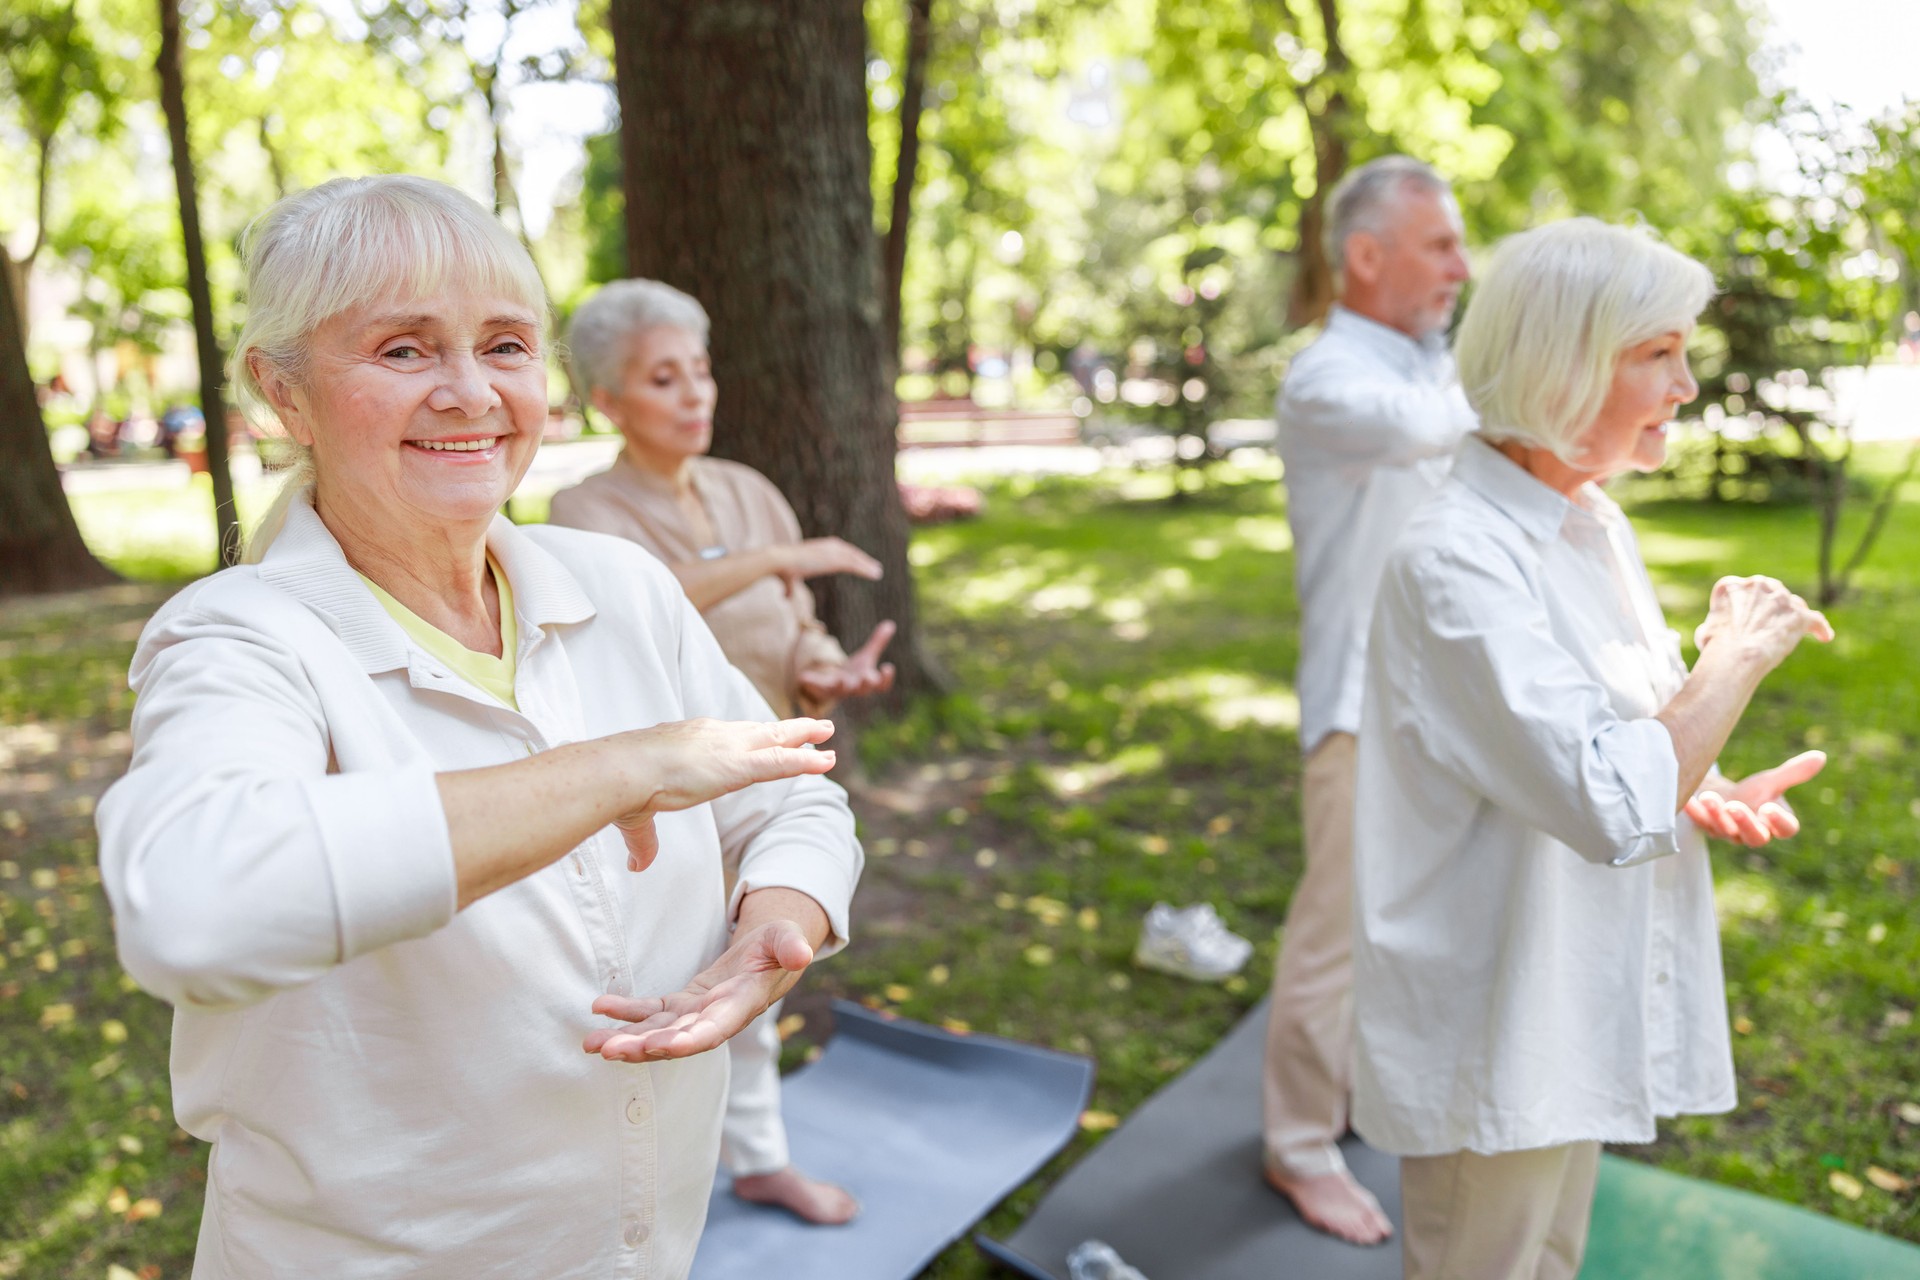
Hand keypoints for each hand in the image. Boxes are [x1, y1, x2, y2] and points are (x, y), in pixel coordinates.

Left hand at [583, 917, 816, 1061]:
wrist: (771, 955)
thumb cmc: (781, 945)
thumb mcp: (788, 940)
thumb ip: (791, 947)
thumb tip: (802, 953)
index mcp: (742, 1005)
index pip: (715, 1030)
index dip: (689, 1041)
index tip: (660, 1046)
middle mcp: (717, 1018)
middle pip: (677, 1039)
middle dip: (643, 1047)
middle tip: (608, 1050)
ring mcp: (699, 1014)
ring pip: (659, 1032)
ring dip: (626, 1039)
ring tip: (592, 1043)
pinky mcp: (685, 1005)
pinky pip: (652, 1012)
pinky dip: (627, 1012)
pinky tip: (601, 1008)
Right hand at [609, 717, 835, 869]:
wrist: (623, 772)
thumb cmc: (623, 787)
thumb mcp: (636, 815)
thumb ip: (644, 842)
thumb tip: (637, 864)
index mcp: (690, 741)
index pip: (730, 738)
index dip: (751, 738)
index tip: (768, 737)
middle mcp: (714, 736)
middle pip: (759, 731)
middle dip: (786, 730)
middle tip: (812, 727)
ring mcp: (728, 748)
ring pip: (776, 741)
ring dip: (804, 738)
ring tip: (828, 734)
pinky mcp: (738, 766)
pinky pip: (781, 763)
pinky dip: (806, 762)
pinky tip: (826, 761)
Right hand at [775, 538, 882, 593]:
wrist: (780, 561)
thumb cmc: (781, 570)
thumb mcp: (788, 579)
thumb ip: (790, 588)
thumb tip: (784, 597)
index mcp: (818, 547)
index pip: (839, 550)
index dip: (850, 557)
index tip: (858, 563)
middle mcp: (827, 546)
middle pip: (850, 553)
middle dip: (862, 560)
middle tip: (875, 567)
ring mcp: (832, 552)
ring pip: (854, 559)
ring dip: (867, 566)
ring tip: (878, 573)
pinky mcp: (834, 559)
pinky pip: (854, 564)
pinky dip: (866, 569)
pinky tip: (875, 574)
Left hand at [796, 621, 896, 706]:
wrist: (833, 687)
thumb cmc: (854, 672)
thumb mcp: (865, 657)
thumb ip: (877, 642)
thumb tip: (890, 624)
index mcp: (866, 681)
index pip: (881, 685)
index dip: (886, 679)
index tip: (887, 667)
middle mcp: (854, 687)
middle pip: (863, 689)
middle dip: (866, 683)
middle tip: (867, 677)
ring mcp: (838, 689)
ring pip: (841, 690)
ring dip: (841, 685)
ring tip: (841, 679)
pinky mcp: (822, 688)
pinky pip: (817, 686)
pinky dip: (811, 682)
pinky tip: (803, 677)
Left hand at [1685, 749, 1825, 846]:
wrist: (1721, 796)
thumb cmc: (1751, 793)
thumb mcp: (1770, 782)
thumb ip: (1793, 773)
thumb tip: (1821, 756)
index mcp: (1774, 824)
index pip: (1786, 830)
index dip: (1780, 822)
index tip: (1769, 808)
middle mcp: (1752, 833)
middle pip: (1755, 837)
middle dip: (1745, 822)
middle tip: (1735, 806)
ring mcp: (1727, 834)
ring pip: (1723, 830)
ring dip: (1716, 814)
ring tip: (1709, 796)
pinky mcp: (1705, 828)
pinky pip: (1699, 823)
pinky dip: (1693, 812)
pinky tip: (1688, 800)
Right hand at [1693, 575, 1833, 670]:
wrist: (1736, 656)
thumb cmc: (1716, 649)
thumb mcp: (1706, 630)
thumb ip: (1717, 623)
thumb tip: (1714, 632)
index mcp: (1730, 586)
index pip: (1740, 588)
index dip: (1745, 604)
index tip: (1746, 616)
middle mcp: (1757, 585)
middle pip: (1771, 591)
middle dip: (1772, 605)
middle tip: (1771, 622)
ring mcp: (1780, 598)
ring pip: (1793, 604)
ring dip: (1793, 616)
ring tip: (1793, 632)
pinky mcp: (1799, 615)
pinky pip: (1814, 619)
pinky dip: (1819, 628)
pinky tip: (1824, 636)